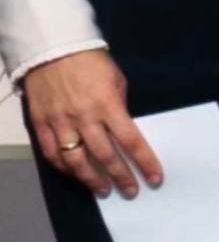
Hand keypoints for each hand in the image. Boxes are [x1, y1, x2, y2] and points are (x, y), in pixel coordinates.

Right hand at [22, 53, 161, 196]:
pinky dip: (64, 168)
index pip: (131, 141)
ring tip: (104, 190)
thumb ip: (119, 108)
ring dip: (92, 179)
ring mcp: (60, 123)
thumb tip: (123, 133)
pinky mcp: (41, 124)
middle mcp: (84, 118)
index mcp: (108, 105)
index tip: (155, 178)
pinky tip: (75, 175)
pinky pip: (51, 153)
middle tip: (131, 191)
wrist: (52, 50)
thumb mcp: (117, 81)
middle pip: (105, 156)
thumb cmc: (91, 63)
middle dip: (121, 177)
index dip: (145, 162)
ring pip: (76, 161)